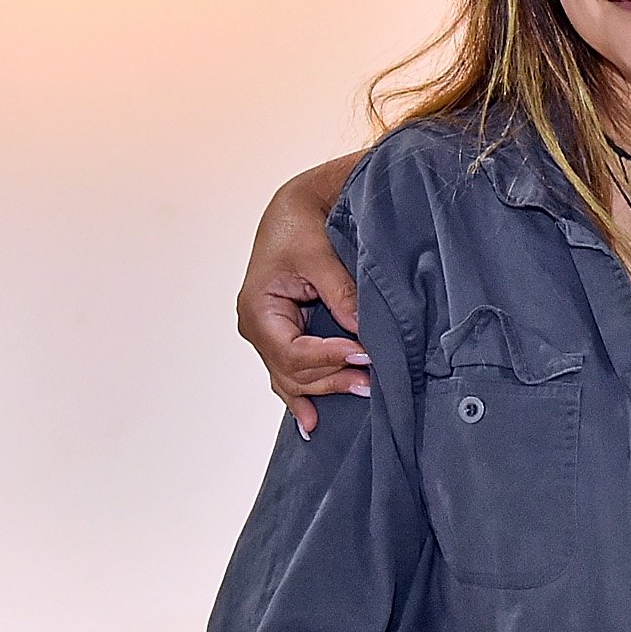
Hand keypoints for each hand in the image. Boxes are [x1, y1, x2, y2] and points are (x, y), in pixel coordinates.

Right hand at [238, 161, 367, 434]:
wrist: (295, 209)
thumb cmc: (301, 227)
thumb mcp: (320, 256)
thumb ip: (340, 293)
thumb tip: (361, 329)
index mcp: (258, 309)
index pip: (291, 351)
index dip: (328, 358)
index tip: (364, 355)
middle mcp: (258, 327)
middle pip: (292, 371)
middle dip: (332, 378)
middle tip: (372, 382)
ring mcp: (269, 334)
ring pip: (292, 377)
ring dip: (325, 389)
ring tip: (362, 393)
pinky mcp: (284, 334)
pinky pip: (290, 371)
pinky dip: (301, 396)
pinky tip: (312, 422)